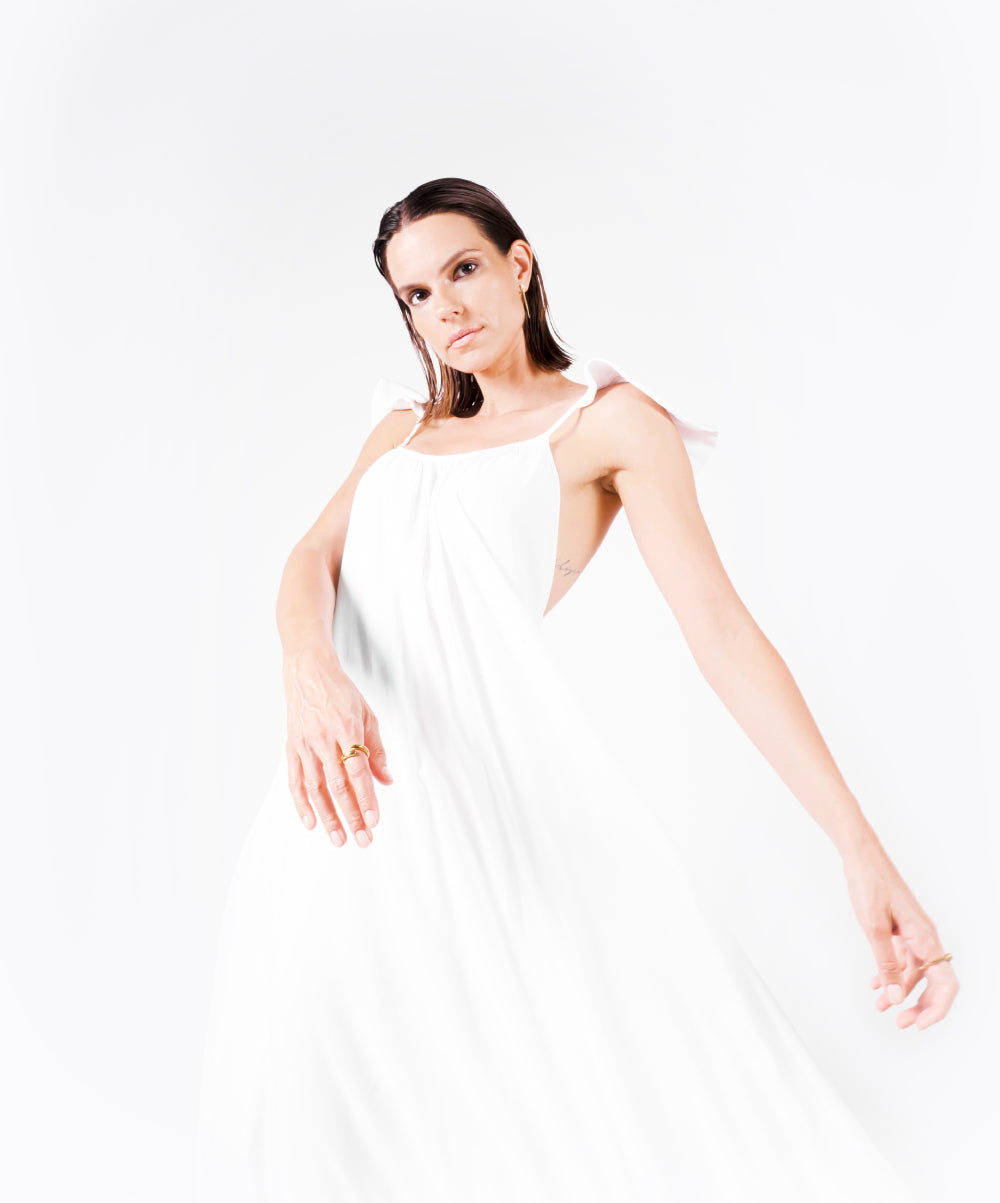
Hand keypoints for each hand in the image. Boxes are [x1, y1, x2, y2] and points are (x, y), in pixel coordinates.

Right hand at [282, 646, 392, 847]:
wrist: (308, 672)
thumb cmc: (341, 692)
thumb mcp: (367, 714)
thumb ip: (376, 748)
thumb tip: (387, 779)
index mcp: (346, 729)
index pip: (358, 772)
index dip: (366, 798)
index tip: (374, 820)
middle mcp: (323, 739)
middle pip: (338, 785)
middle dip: (351, 816)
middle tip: (363, 839)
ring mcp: (305, 745)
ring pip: (316, 788)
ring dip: (328, 817)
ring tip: (339, 839)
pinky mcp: (291, 748)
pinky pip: (295, 780)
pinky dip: (302, 804)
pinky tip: (311, 822)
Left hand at [840, 835, 958, 1029]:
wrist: (861, 857)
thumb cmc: (870, 884)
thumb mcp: (874, 928)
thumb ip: (886, 964)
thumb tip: (896, 998)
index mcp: (925, 937)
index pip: (945, 983)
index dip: (937, 1009)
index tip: (920, 1024)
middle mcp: (924, 937)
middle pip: (934, 982)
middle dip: (920, 1006)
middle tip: (901, 1023)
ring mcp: (913, 933)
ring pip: (916, 972)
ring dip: (900, 991)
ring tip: (881, 1007)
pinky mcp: (900, 929)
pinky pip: (902, 959)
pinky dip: (891, 974)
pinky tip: (876, 985)